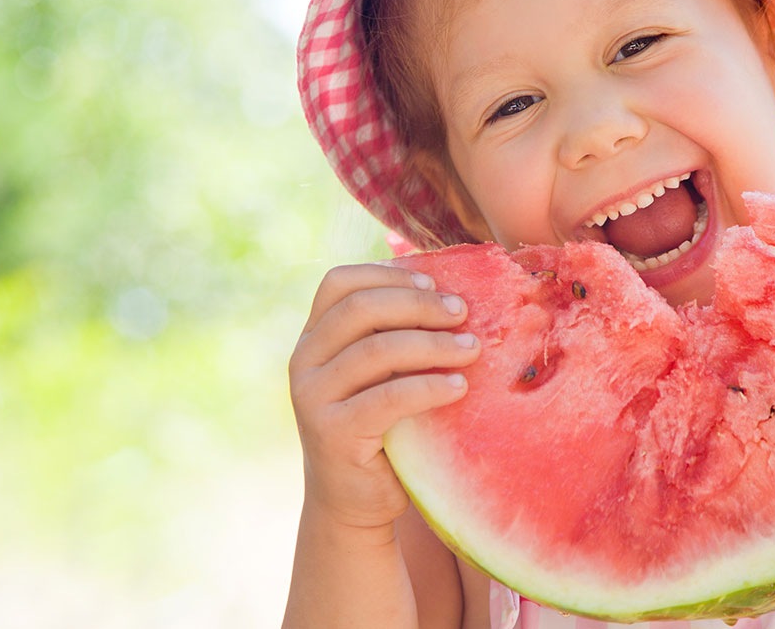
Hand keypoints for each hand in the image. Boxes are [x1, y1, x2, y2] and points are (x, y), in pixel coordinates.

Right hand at [288, 263, 480, 530]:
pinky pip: (388, 397)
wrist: (356, 501)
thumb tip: (453, 294)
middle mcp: (303, 360)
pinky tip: (459, 387)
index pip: (339, 282)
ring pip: (377, 351)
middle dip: (418, 304)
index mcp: (313, 336)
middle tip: (462, 313)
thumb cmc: (381, 427)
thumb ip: (395, 336)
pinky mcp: (331, 432)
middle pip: (360, 309)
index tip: (433, 282)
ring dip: (432, 344)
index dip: (387, 274)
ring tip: (471, 348)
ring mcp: (312, 397)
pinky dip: (429, 387)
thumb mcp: (382, 373)